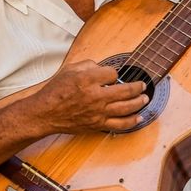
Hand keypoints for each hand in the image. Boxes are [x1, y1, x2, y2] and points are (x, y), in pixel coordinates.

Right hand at [28, 60, 148, 134]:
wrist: (45, 113)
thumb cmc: (55, 91)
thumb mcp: (69, 69)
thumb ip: (88, 65)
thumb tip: (102, 67)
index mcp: (88, 80)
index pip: (112, 73)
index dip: (114, 73)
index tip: (111, 75)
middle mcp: (95, 96)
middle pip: (126, 90)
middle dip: (138, 87)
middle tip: (143, 85)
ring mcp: (98, 112)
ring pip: (126, 108)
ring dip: (139, 102)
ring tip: (145, 98)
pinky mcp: (97, 124)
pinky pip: (119, 125)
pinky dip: (132, 121)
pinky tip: (139, 117)